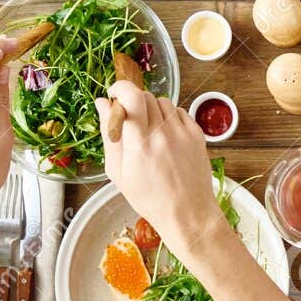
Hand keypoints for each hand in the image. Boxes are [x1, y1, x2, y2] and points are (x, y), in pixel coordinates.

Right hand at [94, 82, 221, 248]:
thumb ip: (109, 134)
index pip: (132, 96)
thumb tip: (102, 103)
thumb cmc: (148, 197)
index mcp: (140, 143)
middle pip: (145, 95)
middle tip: (130, 120)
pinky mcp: (197, 134)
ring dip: (152, 109)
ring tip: (148, 131)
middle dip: (133, 102)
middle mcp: (163, 133)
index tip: (114, 95)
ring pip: (163, 101)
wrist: (187, 212)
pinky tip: (165, 136)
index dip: (120, 88)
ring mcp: (183, 132)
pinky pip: (179, 112)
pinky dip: (169, 118)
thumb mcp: (117, 171)